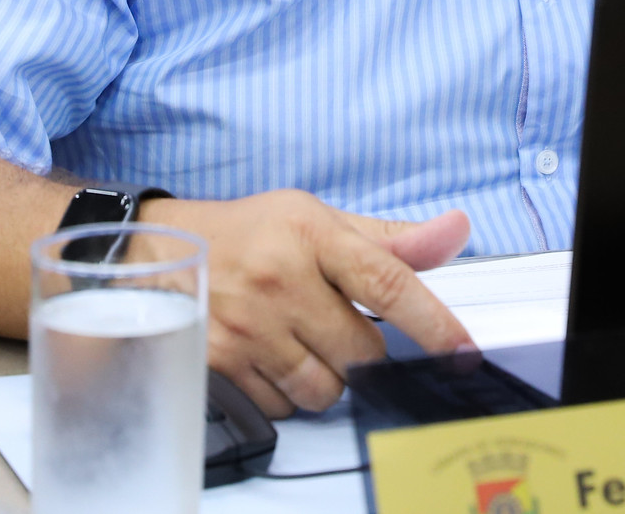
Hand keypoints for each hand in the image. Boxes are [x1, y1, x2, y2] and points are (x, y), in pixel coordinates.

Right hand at [143, 190, 471, 417]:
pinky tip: (271, 357)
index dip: (432, 322)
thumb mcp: (319, 219)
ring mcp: (249, 323)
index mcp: (313, 233)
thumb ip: (390, 238)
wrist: (162, 250)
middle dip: (360, 351)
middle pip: (361, 351)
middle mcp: (281, 277)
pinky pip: (283, 406)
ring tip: (301, 341)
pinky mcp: (221, 359)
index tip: (462, 352)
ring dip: (326, 377)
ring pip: (325, 388)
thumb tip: (456, 231)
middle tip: (333, 325)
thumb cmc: (251, 234)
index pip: (388, 282)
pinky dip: (287, 393)